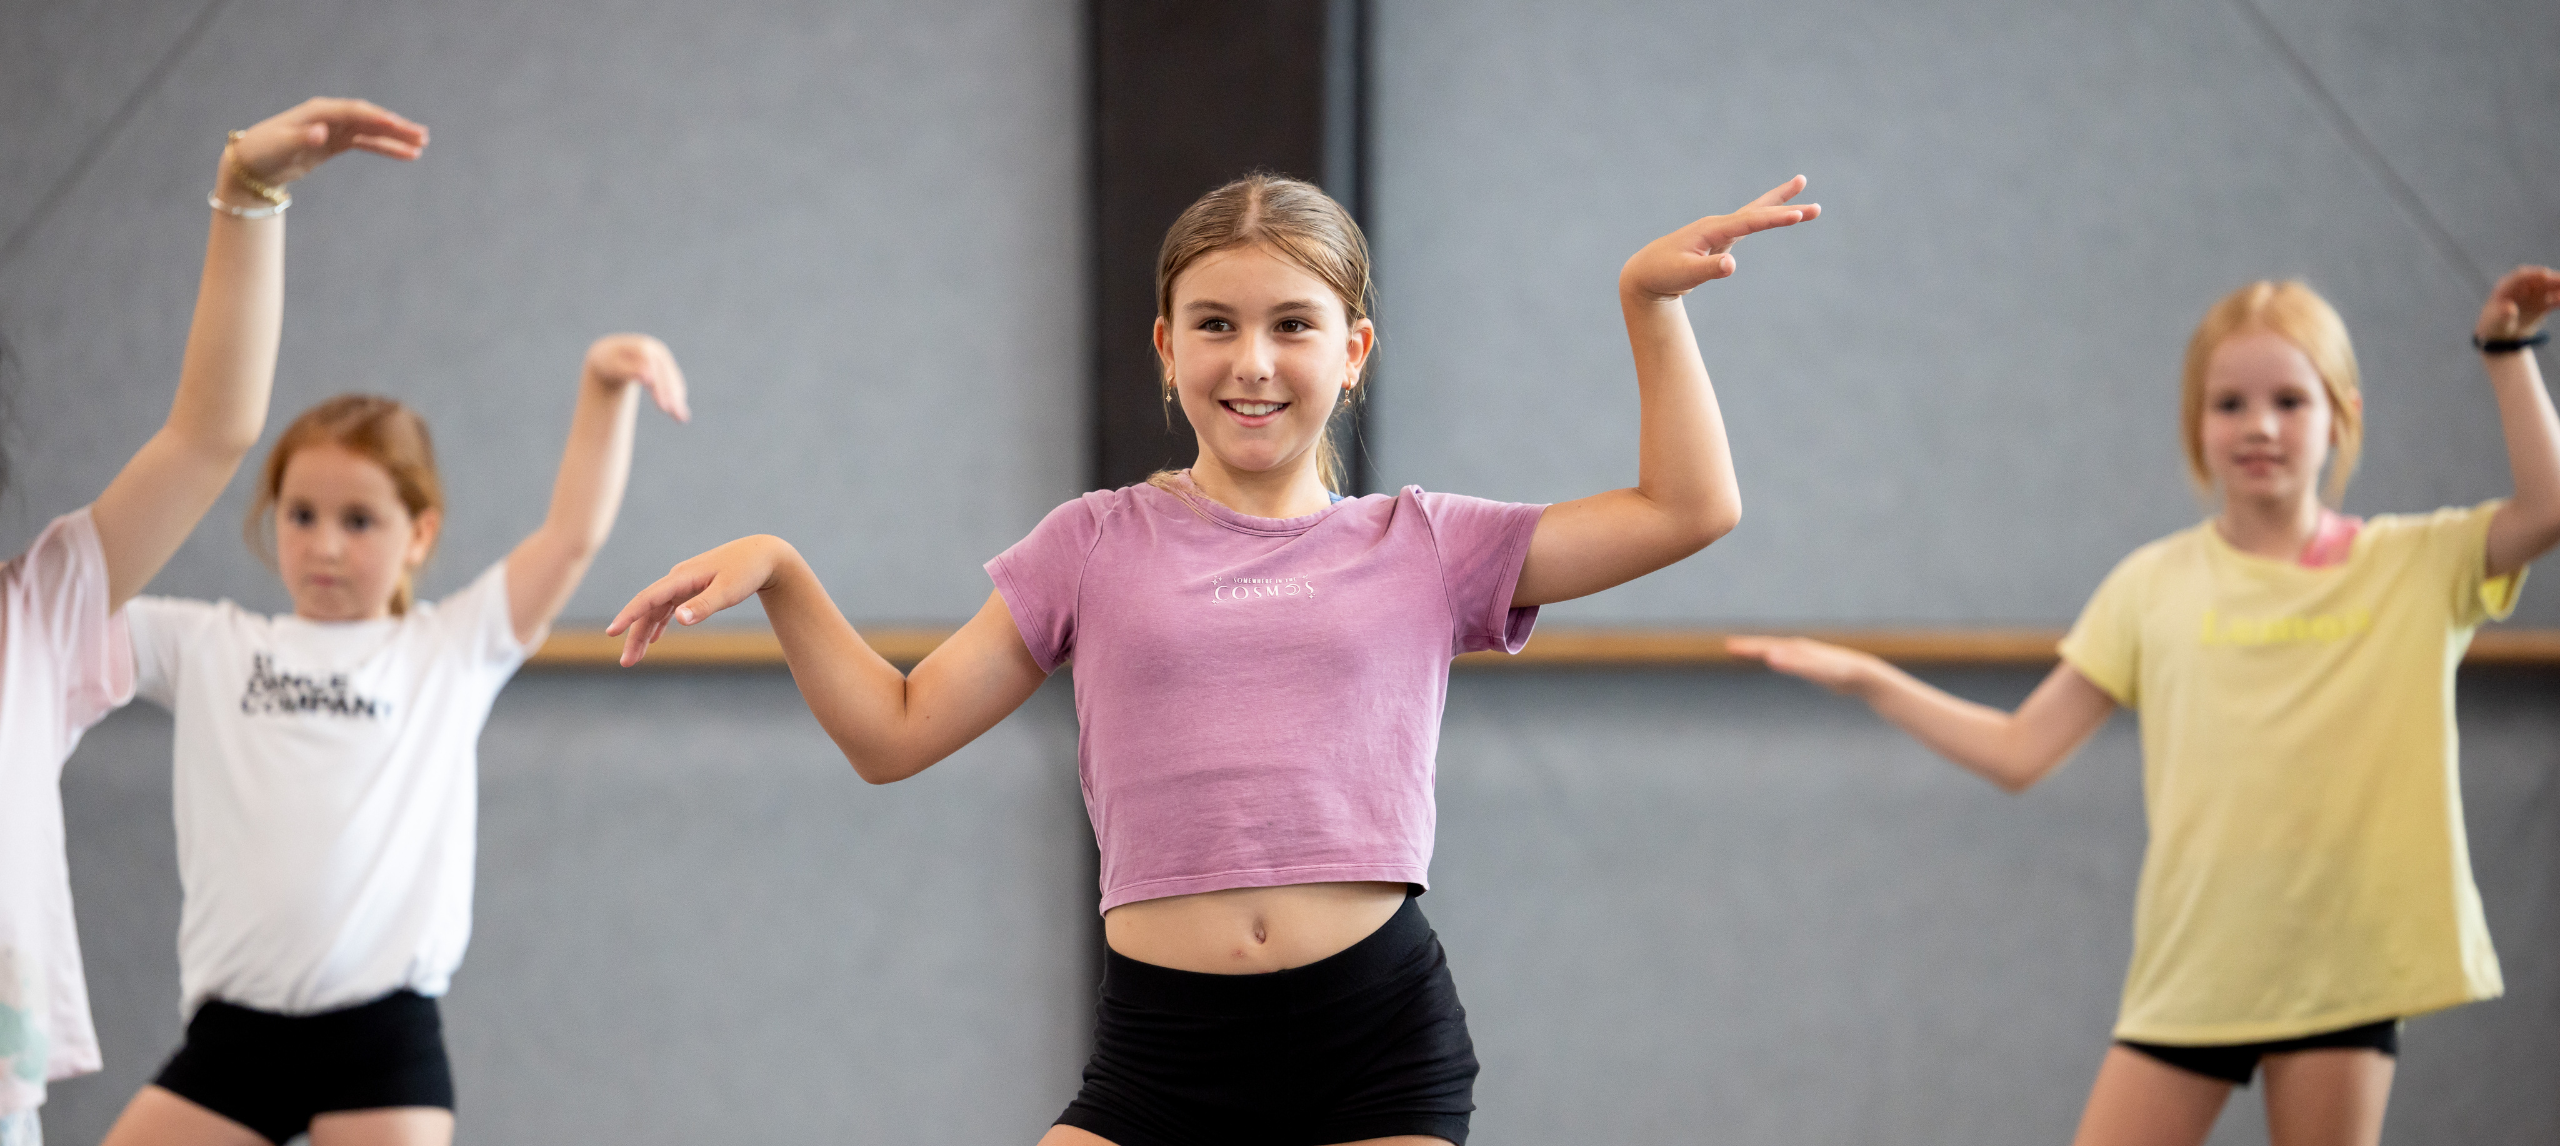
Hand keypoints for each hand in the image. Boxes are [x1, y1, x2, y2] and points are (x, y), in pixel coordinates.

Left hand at [219, 98, 426, 204]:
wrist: (253, 164)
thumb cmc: (264, 150)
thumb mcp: (282, 145)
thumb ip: (303, 138)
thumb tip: (322, 133)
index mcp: (318, 111)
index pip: (353, 112)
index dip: (375, 117)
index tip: (397, 125)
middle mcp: (330, 117)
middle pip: (369, 119)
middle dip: (395, 127)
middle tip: (422, 135)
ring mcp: (335, 129)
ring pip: (372, 131)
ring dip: (396, 138)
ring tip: (421, 145)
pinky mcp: (336, 143)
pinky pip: (367, 143)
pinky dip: (386, 148)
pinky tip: (405, 155)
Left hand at [584, 333, 692, 420]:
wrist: (612, 355)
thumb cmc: (608, 362)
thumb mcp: (613, 365)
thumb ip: (630, 369)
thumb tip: (649, 377)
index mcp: (642, 346)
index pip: (650, 363)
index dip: (654, 376)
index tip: (654, 391)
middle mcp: (658, 352)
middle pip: (664, 373)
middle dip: (666, 391)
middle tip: (666, 410)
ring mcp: (665, 362)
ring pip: (673, 381)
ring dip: (676, 399)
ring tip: (679, 418)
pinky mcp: (667, 372)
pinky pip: (674, 387)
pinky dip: (677, 400)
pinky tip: (681, 415)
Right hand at [606, 536, 793, 665]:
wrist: (764, 555)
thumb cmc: (747, 572)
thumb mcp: (728, 591)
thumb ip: (703, 606)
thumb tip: (679, 619)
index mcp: (682, 578)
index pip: (648, 598)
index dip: (628, 616)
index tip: (612, 633)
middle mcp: (677, 579)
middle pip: (648, 608)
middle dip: (634, 635)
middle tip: (626, 662)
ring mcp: (684, 583)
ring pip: (656, 610)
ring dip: (644, 632)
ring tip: (634, 658)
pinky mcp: (692, 587)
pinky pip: (668, 607)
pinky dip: (659, 623)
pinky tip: (654, 639)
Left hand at [1619, 176, 1819, 301]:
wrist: (1644, 273)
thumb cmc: (1662, 274)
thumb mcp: (1684, 276)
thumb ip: (1708, 270)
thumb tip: (1732, 266)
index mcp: (1711, 230)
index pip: (1749, 223)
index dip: (1774, 219)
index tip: (1798, 216)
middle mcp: (1717, 225)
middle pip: (1757, 212)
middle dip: (1786, 207)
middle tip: (1816, 208)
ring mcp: (1719, 231)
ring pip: (1754, 214)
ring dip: (1779, 205)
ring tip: (1803, 189)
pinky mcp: (1720, 240)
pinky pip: (1748, 225)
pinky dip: (1764, 217)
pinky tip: (1777, 214)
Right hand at [1725, 635, 1882, 694]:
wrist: (1863, 673)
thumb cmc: (1839, 671)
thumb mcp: (1815, 669)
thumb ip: (1793, 663)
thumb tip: (1769, 656)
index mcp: (1796, 648)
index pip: (1766, 646)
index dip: (1748, 646)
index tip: (1729, 646)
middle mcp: (1799, 648)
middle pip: (1770, 645)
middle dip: (1750, 646)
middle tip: (1730, 646)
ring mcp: (1806, 655)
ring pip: (1779, 651)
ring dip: (1762, 650)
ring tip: (1748, 652)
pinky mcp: (1813, 664)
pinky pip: (1788, 659)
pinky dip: (1777, 658)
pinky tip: (1775, 661)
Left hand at [2477, 265, 2559, 342]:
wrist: (2502, 335)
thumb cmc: (2495, 325)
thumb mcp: (2497, 322)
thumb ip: (2504, 315)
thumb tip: (2509, 308)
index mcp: (2507, 287)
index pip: (2521, 277)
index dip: (2534, 274)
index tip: (2545, 275)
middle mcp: (2523, 287)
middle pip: (2540, 280)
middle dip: (2553, 279)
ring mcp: (2534, 295)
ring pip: (2550, 288)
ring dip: (2559, 287)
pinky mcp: (2544, 304)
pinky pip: (2554, 300)